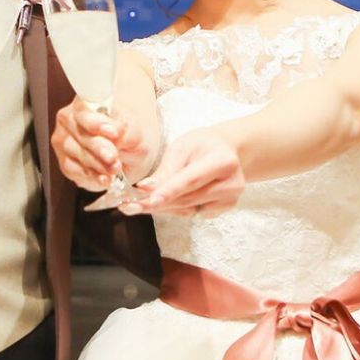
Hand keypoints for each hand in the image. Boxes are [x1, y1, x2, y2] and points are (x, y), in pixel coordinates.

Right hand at [52, 98, 152, 190]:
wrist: (129, 154)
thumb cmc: (128, 136)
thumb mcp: (135, 132)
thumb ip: (125, 131)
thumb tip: (115, 133)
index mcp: (86, 102)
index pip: (83, 109)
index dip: (94, 121)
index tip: (111, 132)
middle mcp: (69, 119)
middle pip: (79, 132)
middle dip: (98, 147)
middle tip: (113, 157)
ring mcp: (64, 141)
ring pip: (76, 152)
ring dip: (96, 164)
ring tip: (114, 169)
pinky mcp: (65, 162)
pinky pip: (74, 170)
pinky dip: (91, 176)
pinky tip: (105, 178)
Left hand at [123, 127, 245, 216]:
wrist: (227, 151)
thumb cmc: (202, 145)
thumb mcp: (182, 147)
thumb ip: (166, 170)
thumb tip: (145, 189)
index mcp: (223, 162)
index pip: (191, 180)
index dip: (168, 192)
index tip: (148, 200)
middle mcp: (231, 184)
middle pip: (187, 198)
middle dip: (156, 203)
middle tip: (129, 205)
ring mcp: (229, 200)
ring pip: (187, 210)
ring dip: (161, 208)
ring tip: (136, 205)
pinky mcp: (224, 210)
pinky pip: (192, 214)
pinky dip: (173, 210)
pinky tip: (160, 204)